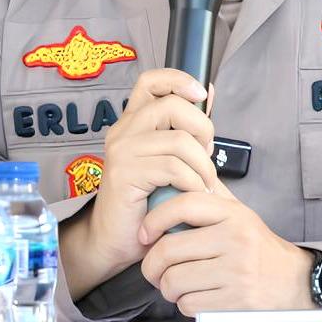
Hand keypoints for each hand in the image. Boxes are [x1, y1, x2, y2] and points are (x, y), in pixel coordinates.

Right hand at [62, 69, 217, 298]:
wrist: (113, 241)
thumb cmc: (144, 202)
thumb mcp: (167, 157)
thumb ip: (184, 127)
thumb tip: (207, 91)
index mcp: (132, 121)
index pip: (151, 80)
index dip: (179, 79)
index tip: (200, 95)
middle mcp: (123, 130)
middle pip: (172, 105)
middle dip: (202, 128)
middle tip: (207, 154)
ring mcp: (122, 151)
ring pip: (179, 140)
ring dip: (203, 164)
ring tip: (205, 182)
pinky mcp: (126, 174)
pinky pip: (173, 168)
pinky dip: (193, 181)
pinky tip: (193, 193)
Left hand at [138, 179, 315, 315]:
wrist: (292, 280)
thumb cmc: (256, 245)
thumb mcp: (239, 213)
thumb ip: (211, 196)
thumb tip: (178, 174)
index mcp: (232, 213)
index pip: (184, 205)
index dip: (155, 218)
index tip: (144, 232)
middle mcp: (234, 239)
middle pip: (169, 250)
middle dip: (151, 264)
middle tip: (152, 268)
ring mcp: (235, 271)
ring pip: (174, 281)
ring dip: (166, 287)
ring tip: (173, 283)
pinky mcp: (235, 301)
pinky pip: (188, 304)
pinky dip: (183, 303)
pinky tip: (192, 296)